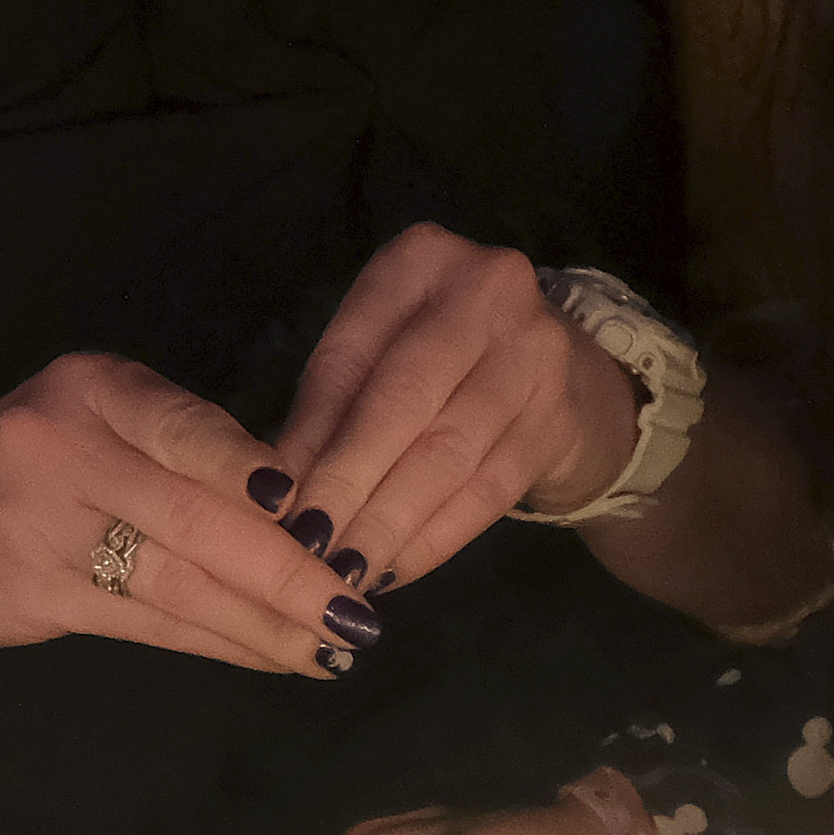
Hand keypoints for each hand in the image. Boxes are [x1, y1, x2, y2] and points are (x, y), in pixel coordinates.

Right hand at [0, 351, 361, 684]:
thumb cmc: (17, 473)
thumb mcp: (92, 428)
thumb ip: (181, 454)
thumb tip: (309, 509)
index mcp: (96, 387)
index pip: (203, 436)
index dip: (277, 489)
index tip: (343, 527)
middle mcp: (66, 441)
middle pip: (203, 516)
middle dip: (292, 572)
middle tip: (358, 611)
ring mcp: (43, 520)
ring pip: (183, 579)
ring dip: (268, 622)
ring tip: (333, 647)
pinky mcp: (33, 589)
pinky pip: (149, 622)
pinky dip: (221, 643)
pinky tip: (274, 658)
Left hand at [270, 226, 649, 593]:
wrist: (559, 367)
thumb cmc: (438, 359)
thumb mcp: (377, 355)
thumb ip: (327, 411)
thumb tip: (274, 491)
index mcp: (418, 262)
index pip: (347, 360)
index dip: (308, 439)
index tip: (272, 504)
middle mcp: (485, 292)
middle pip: (401, 404)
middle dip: (348, 485)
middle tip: (306, 547)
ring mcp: (535, 352)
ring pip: (447, 455)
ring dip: (389, 523)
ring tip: (343, 572)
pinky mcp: (561, 418)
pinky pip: (489, 491)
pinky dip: (435, 537)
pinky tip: (396, 569)